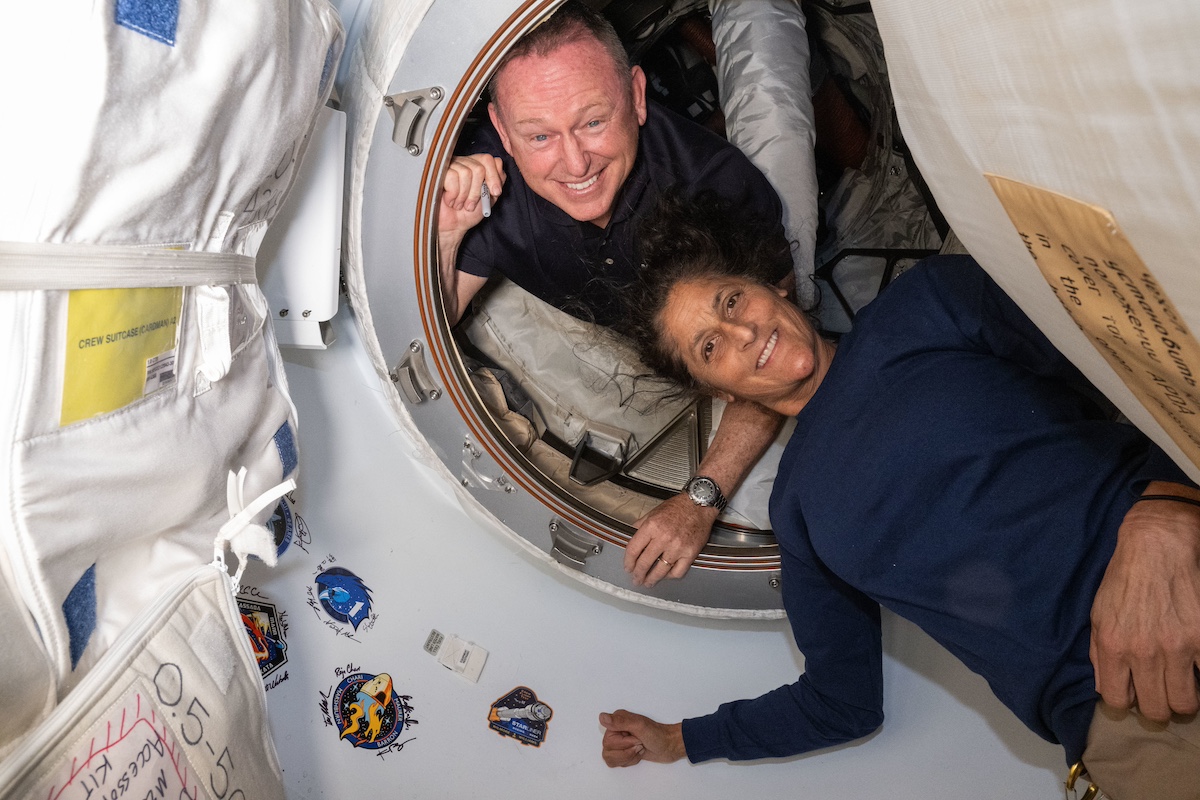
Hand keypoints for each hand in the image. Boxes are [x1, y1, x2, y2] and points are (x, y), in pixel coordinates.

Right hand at [438, 154, 504, 238]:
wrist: (453, 226)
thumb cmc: (468, 212)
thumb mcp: (489, 197)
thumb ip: (497, 181)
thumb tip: (499, 165)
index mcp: (475, 166)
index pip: (488, 159)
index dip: (494, 176)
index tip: (495, 193)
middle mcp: (463, 163)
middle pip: (478, 168)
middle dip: (477, 191)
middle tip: (471, 204)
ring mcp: (450, 166)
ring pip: (466, 172)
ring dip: (464, 195)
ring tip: (460, 204)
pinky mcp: (438, 172)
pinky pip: (452, 176)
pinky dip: (453, 194)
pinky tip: (450, 201)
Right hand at [599, 710, 685, 766]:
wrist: (669, 745)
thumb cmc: (658, 735)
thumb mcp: (640, 726)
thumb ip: (620, 722)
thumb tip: (602, 717)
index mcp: (617, 720)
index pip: (607, 740)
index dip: (623, 744)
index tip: (636, 738)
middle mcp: (615, 730)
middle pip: (608, 751)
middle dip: (628, 751)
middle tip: (640, 743)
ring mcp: (619, 741)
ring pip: (610, 758)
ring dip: (628, 757)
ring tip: (639, 748)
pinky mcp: (623, 751)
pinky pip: (617, 763)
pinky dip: (630, 761)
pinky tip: (638, 753)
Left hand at [624, 493, 716, 586]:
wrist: (699, 505)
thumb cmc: (677, 508)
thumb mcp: (653, 512)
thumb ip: (640, 526)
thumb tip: (630, 537)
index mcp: (651, 527)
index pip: (633, 550)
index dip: (628, 562)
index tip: (628, 567)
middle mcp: (663, 538)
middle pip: (645, 563)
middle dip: (638, 574)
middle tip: (636, 579)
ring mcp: (678, 547)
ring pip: (660, 571)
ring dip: (652, 579)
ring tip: (648, 582)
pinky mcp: (690, 554)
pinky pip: (678, 572)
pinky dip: (670, 576)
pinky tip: (665, 576)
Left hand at [1090, 491, 1199, 720]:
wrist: (1156, 546)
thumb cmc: (1123, 579)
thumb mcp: (1097, 614)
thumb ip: (1099, 653)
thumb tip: (1105, 687)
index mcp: (1112, 646)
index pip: (1117, 701)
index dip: (1127, 703)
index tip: (1135, 695)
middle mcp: (1143, 652)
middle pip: (1156, 710)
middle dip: (1158, 706)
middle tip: (1161, 693)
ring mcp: (1177, 647)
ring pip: (1185, 702)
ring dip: (1183, 698)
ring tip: (1181, 684)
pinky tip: (1194, 665)